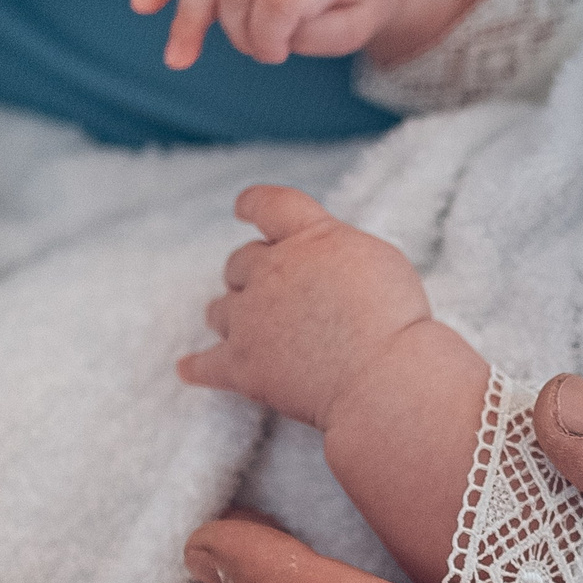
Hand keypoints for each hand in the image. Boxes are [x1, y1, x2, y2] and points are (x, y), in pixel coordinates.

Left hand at [176, 185, 433, 427]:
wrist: (384, 379)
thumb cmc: (396, 322)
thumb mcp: (377, 258)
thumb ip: (336, 250)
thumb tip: (318, 261)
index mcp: (310, 238)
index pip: (269, 204)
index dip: (252, 204)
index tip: (243, 207)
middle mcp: (272, 271)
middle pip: (239, 263)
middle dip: (249, 274)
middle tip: (270, 293)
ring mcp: (251, 319)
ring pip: (220, 310)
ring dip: (229, 315)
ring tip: (241, 327)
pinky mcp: (242, 367)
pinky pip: (206, 365)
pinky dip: (197, 367)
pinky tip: (186, 369)